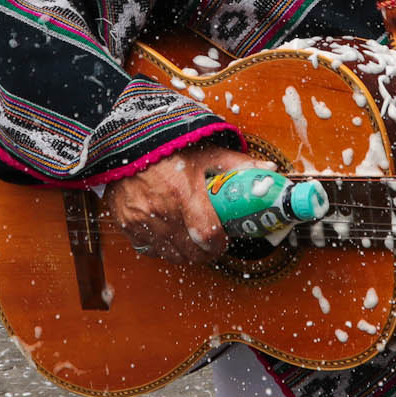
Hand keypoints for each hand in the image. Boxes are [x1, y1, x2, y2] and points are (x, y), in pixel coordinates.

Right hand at [104, 143, 266, 265]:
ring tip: (190, 236)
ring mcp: (140, 221)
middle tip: (211, 241)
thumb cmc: (167, 146)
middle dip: (205, 252)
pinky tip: (168, 232)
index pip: (208, 235)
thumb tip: (269, 171)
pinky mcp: (126, 224)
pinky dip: (161, 247)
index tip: (224, 240)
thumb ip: (236, 165)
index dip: (219, 244)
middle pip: (190, 252)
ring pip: (170, 255)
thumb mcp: (205, 152)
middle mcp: (161, 212)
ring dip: (184, 252)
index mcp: (183, 193)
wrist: (126, 142)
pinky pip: (149, 249)